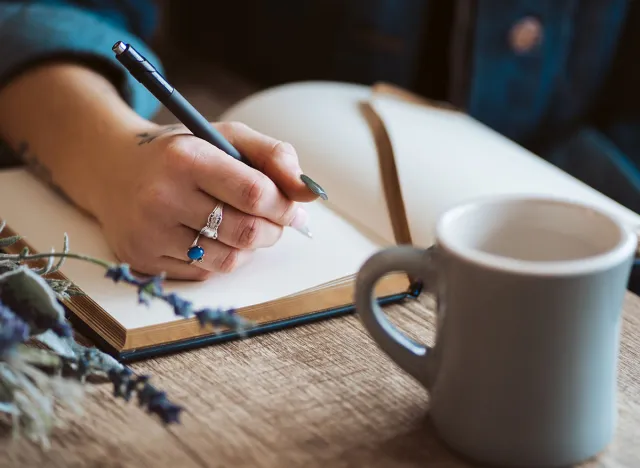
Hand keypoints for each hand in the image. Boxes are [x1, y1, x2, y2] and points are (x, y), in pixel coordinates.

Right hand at [93, 122, 318, 279]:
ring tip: (245, 227)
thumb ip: (274, 156)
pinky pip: (204, 273)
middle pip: (246, 232)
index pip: (255, 193)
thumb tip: (311, 192)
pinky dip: (221, 258)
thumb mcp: (226, 137)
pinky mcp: (142, 260)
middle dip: (274, 229)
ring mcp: (149, 233)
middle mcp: (161, 197)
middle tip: (275, 220)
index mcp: (185, 158)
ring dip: (250, 248)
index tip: (291, 206)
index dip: (284, 205)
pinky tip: (213, 237)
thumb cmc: (182, 153)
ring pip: (228, 259)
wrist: (112, 169)